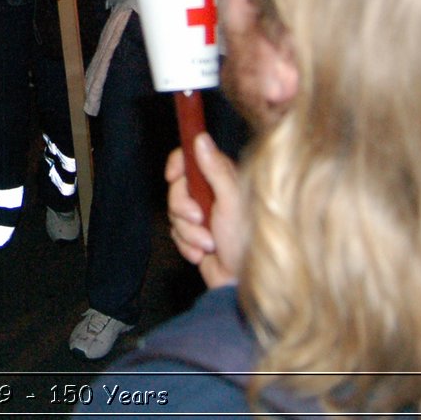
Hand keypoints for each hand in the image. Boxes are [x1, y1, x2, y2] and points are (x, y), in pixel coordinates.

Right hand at [165, 136, 242, 287]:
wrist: (242, 283)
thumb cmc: (246, 242)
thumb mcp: (231, 202)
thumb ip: (216, 169)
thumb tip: (201, 138)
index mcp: (222, 178)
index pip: (190, 157)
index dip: (178, 164)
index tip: (174, 176)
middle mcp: (211, 193)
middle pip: (176, 187)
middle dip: (183, 208)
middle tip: (199, 219)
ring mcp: (202, 215)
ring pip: (173, 213)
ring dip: (188, 232)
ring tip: (208, 244)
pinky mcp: (194, 235)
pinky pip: (175, 233)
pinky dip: (187, 245)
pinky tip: (202, 254)